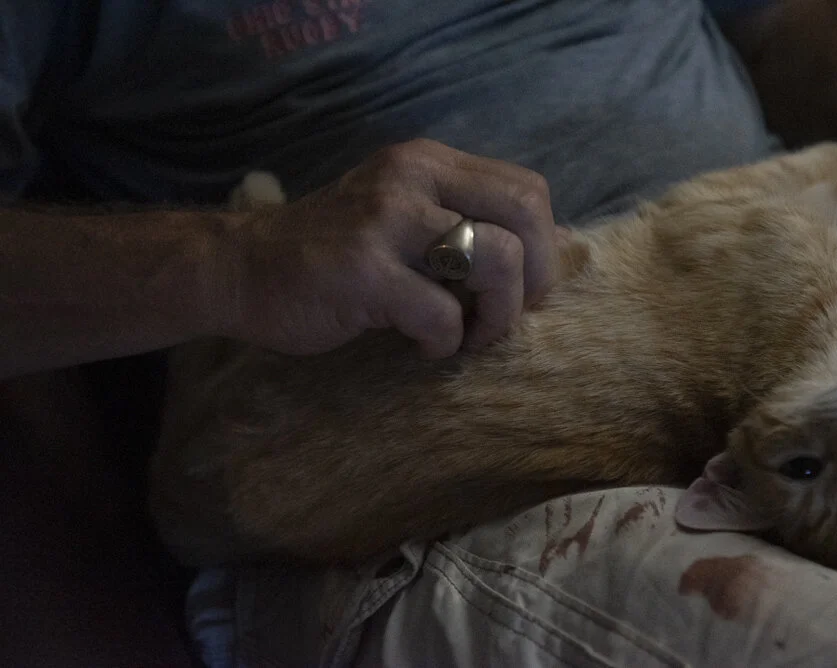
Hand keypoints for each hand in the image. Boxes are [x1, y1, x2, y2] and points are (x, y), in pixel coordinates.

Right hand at [219, 139, 561, 357]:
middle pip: (524, 216)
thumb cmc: (332, 250)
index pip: (527, 190)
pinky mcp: (364, 272)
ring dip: (496, 317)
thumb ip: (460, 220)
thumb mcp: (399, 214)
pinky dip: (445, 343)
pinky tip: (421, 347)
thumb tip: (544, 256)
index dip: (542, 247)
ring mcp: (386, 222)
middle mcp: (411, 179)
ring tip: (466, 336)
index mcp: (427, 163)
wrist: (240, 269)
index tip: (521, 289)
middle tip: (504, 316)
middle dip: (533, 280)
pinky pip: (441, 314)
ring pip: (495, 260)